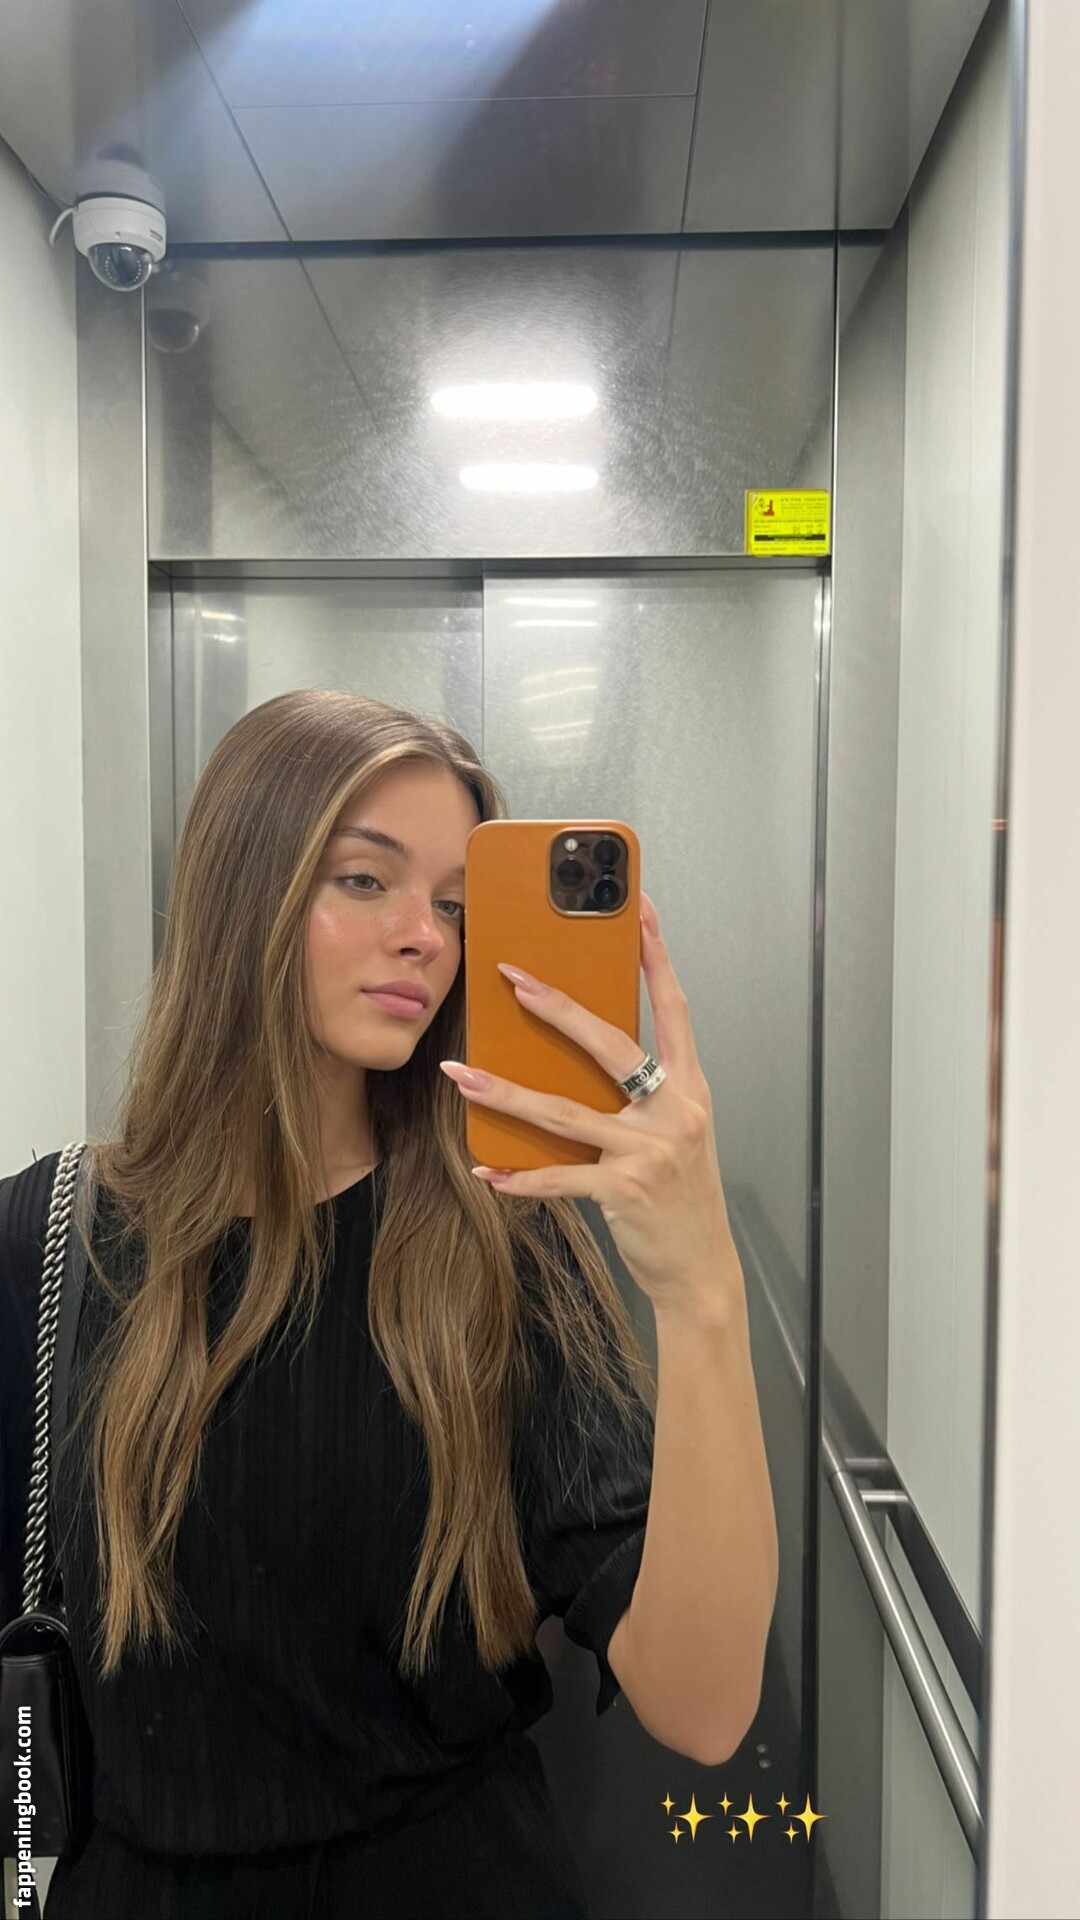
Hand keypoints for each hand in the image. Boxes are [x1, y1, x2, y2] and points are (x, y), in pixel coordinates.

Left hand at [439, 892, 740, 1317]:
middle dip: (558, 1007)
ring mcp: (651, 1150)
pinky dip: (519, 1178)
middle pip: (610, 1044)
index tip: (641, 912)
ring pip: (564, 1111)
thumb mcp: (674, 1134)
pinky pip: (559, 1178)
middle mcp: (675, 1110)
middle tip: (514, 979)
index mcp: (690, 1088)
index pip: (675, 1009)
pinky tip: (488, 1172)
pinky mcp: (625, 1190)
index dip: (658, 959)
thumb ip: (640, 1095)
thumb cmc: (682, 1198)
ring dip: (504, 1091)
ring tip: (460, 1073)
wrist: (702, 1271)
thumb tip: (577, 1056)